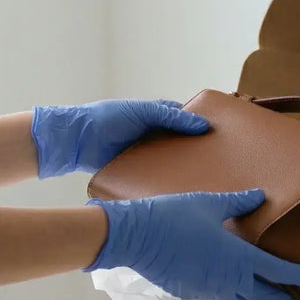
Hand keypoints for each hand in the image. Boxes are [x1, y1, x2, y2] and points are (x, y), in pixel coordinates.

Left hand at [31, 99, 207, 178]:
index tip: (221, 137)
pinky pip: (154, 175)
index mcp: (156, 116)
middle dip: (195, 151)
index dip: (201, 127)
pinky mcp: (136, 170)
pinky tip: (180, 188)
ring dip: (181, 168)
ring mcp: (144, 153)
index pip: (185, 120)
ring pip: (169, 161)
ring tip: (204, 179)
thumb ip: (171, 117)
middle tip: (218, 162)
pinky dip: (165, 180)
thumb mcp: (143, 112)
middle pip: (180, 143)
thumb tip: (203, 126)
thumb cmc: (108, 118)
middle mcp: (152, 135)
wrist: (78, 141)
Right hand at [86, 189, 299, 299]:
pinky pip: (214, 294)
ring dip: (253, 295)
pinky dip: (225, 290)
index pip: (277, 271)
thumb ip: (238, 203)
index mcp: (238, 257)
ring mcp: (207, 289)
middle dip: (282, 299)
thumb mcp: (210, 203)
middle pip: (262, 294)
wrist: (134, 237)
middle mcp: (226, 279)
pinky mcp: (188, 291)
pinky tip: (224, 282)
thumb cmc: (172, 216)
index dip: (299, 276)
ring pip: (238, 297)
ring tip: (263, 292)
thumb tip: (260, 196)